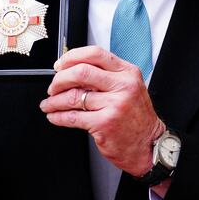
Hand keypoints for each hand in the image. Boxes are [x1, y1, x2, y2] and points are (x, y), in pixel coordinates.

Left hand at [40, 46, 164, 176]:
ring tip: (49, 104)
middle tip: (53, 87)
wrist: (149, 145)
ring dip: (54, 101)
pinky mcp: (104, 124)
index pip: (95, 54)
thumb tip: (73, 70)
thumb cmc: (136, 117)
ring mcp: (114, 105)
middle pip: (81, 72)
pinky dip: (58, 116)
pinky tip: (55, 116)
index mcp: (128, 73)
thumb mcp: (130, 88)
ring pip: (73, 96)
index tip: (60, 64)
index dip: (72, 57)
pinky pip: (73, 117)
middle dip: (60, 79)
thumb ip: (107, 76)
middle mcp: (123, 86)